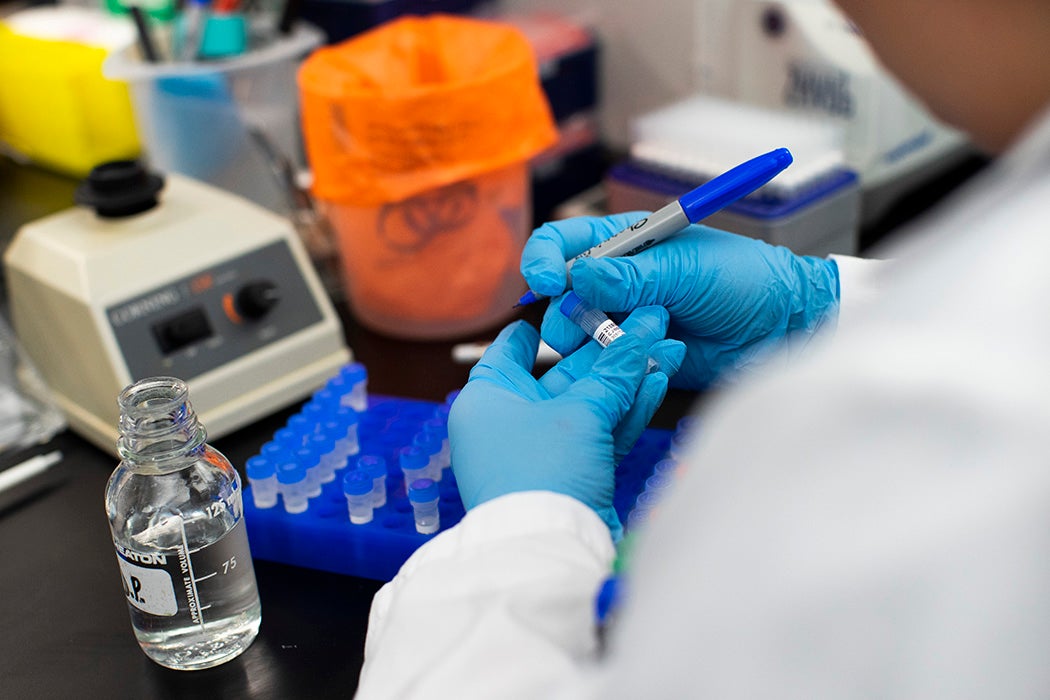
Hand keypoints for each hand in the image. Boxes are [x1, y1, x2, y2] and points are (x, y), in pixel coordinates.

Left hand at [449, 311, 684, 539]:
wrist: (547, 551)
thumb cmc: (539, 475)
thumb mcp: (579, 413)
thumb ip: (613, 374)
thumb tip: (641, 336)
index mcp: (488, 398)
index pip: (513, 347)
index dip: (549, 321)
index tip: (580, 299)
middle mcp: (510, 422)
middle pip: (564, 373)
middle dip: (610, 349)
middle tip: (648, 320)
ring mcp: (542, 450)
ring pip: (590, 403)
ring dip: (628, 377)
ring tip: (668, 346)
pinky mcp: (572, 474)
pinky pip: (600, 431)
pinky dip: (627, 410)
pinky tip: (658, 382)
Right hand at [521, 213, 839, 389]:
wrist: (783, 326)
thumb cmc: (745, 281)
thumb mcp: (688, 270)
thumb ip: (632, 275)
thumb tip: (577, 277)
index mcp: (625, 243)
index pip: (562, 244)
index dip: (544, 260)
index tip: (546, 283)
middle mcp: (616, 280)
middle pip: (558, 295)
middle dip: (564, 313)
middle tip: (590, 326)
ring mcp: (624, 320)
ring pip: (576, 335)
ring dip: (594, 342)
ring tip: (638, 341)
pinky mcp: (634, 355)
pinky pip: (605, 364)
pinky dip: (617, 364)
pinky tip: (653, 359)